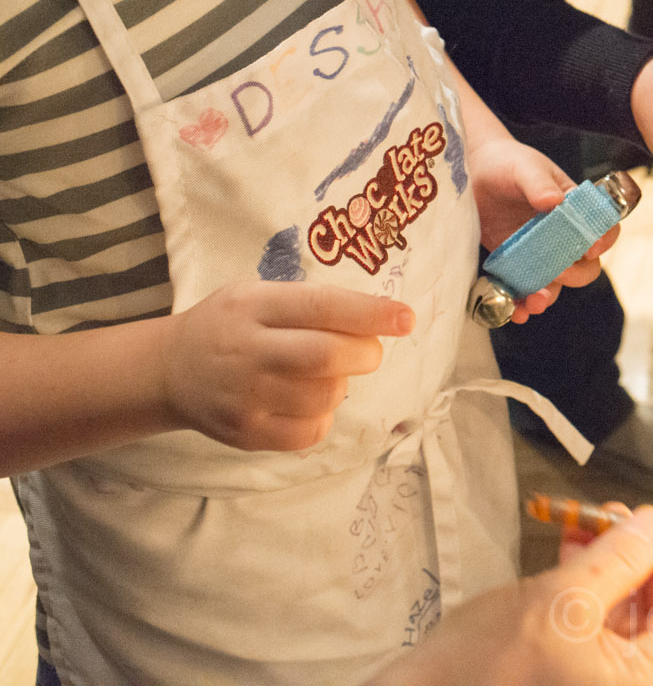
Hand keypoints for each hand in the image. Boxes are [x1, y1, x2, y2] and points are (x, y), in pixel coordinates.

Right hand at [160, 282, 413, 450]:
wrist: (169, 371)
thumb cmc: (231, 325)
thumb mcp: (259, 295)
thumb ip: (312, 304)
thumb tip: (381, 319)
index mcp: (253, 306)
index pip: (321, 307)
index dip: (370, 313)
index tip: (406, 318)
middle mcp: (247, 351)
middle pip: (325, 356)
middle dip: (364, 353)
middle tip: (368, 352)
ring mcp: (244, 398)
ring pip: (324, 396)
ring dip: (341, 384)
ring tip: (323, 375)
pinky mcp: (246, 434)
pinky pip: (310, 431)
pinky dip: (324, 416)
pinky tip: (306, 401)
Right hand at [368, 505, 652, 685]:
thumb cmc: (480, 672)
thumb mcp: (561, 601)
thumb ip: (618, 560)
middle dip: (635, 560)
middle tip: (616, 516)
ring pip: (618, 622)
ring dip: (608, 569)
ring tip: (588, 524)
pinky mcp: (561, 681)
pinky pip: (589, 635)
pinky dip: (584, 593)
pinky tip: (571, 554)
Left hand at [469, 138, 616, 323]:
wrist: (472, 172)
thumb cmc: (507, 163)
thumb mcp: (525, 168)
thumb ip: (539, 184)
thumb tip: (554, 202)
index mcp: (574, 209)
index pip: (602, 228)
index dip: (603, 241)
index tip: (591, 248)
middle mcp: (561, 235)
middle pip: (583, 266)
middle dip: (574, 275)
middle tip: (558, 273)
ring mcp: (537, 253)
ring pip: (554, 284)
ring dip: (547, 296)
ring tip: (533, 303)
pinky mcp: (514, 264)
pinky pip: (522, 290)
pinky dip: (520, 304)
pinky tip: (515, 310)